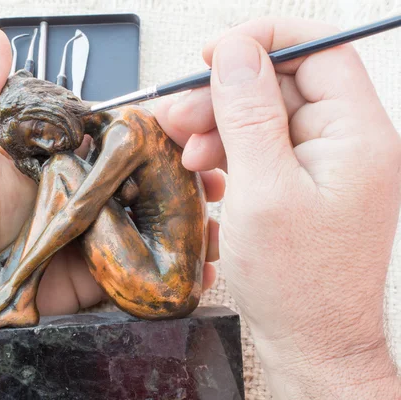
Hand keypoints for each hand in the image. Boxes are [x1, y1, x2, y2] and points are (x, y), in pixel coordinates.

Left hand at [0, 29, 221, 356]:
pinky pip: (138, 270)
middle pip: (145, 182)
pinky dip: (172, 271)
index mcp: (61, 163)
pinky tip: (198, 270)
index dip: (156, 136)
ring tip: (215, 227)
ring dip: (188, 225)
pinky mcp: (95, 275)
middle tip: (217, 179)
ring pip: (149, 226)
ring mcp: (92, 237)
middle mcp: (83, 196)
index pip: (116, 141)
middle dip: (187, 180)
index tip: (189, 132)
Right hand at [155, 17, 400, 398]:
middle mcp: (347, 144)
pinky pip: (262, 147)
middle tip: (182, 115)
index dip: (263, 42)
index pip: (319, 50)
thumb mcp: (263, 191)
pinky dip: (229, 152)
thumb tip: (235, 53)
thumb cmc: (297, 285)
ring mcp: (324, 165)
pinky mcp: (302, 183)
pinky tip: (207, 173)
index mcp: (357, 136)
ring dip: (220, 125)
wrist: (310, 342)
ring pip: (265, 115)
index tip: (214, 54)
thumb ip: (249, 113)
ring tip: (188, 152)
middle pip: (283, 84)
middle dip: (225, 94)